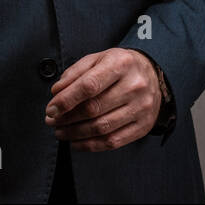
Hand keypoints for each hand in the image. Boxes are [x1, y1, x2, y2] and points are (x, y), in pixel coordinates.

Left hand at [44, 48, 160, 151]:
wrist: (153, 74)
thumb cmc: (120, 66)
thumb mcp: (98, 58)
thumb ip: (75, 73)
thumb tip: (57, 93)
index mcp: (121, 64)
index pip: (89, 86)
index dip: (66, 100)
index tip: (51, 109)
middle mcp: (134, 86)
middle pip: (93, 109)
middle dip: (67, 118)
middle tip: (52, 120)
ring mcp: (141, 107)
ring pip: (101, 128)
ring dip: (75, 133)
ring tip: (60, 131)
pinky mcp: (143, 125)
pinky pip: (112, 142)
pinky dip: (90, 145)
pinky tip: (76, 142)